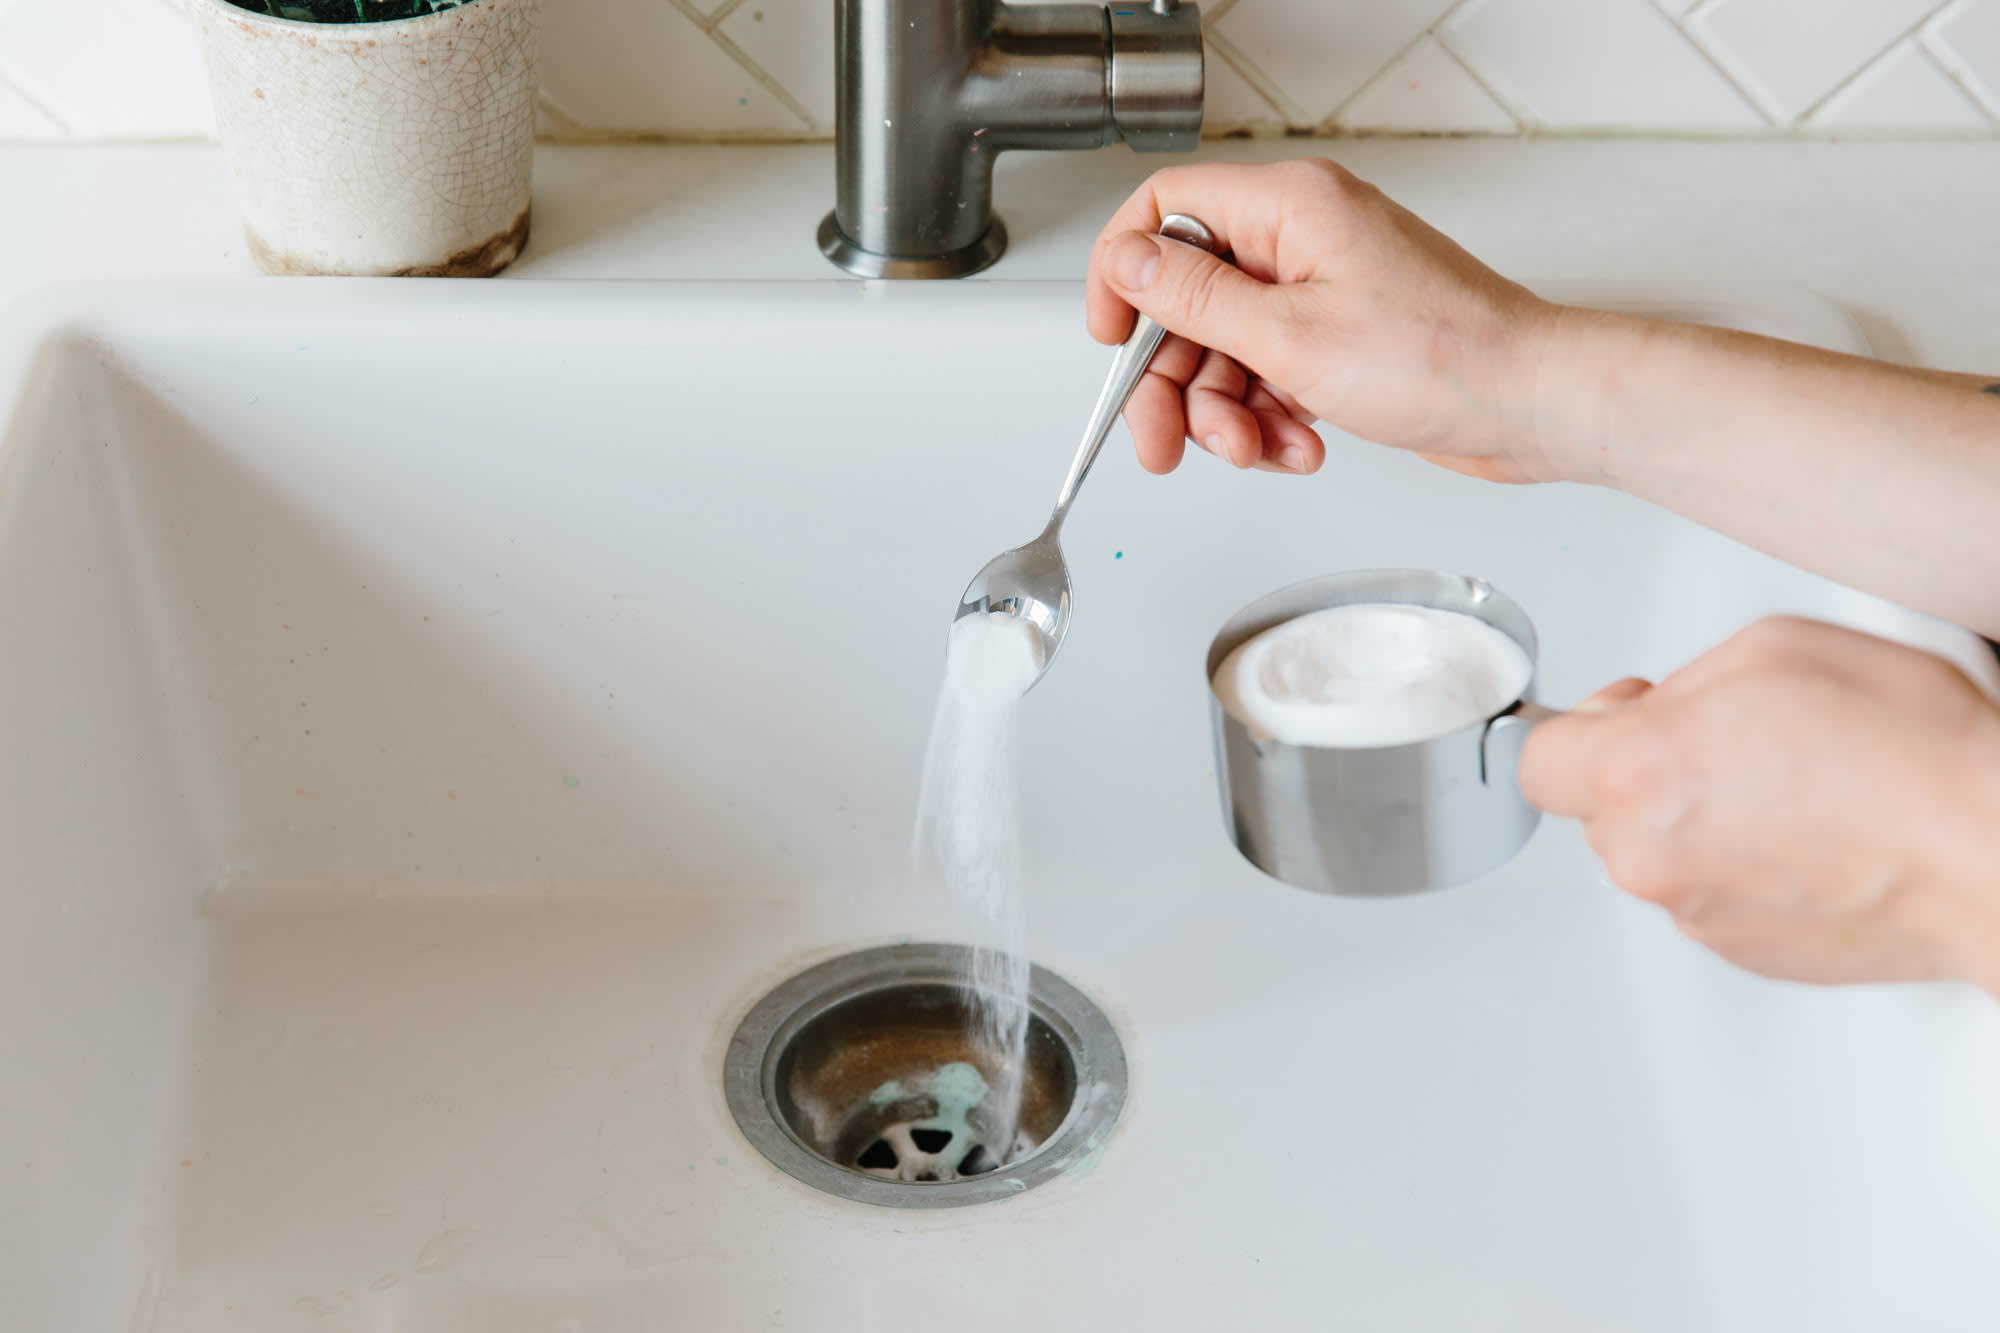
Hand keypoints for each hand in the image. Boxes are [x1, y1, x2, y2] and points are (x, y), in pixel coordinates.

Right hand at [1084, 159, 1557, 480]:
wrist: (1529, 403)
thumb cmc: (1444, 357)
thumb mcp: (1289, 335)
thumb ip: (1194, 299)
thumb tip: (1128, 264)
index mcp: (1289, 207)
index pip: (1167, 209)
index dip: (1124, 272)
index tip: (1112, 337)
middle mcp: (1303, 236)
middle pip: (1189, 299)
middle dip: (1175, 381)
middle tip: (1167, 443)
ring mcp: (1322, 287)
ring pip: (1227, 349)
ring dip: (1229, 414)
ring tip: (1259, 449)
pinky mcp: (1340, 335)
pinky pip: (1270, 374)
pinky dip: (1273, 419)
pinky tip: (1300, 446)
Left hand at [1521, 617, 1999, 995]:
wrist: (1992, 853)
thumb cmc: (1910, 752)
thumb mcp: (1775, 649)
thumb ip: (1684, 681)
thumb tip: (1658, 705)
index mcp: (1640, 773)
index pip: (1537, 761)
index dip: (1581, 728)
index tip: (1622, 715)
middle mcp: (1652, 855)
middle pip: (1602, 807)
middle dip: (1649, 769)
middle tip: (1734, 740)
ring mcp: (1698, 912)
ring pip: (1660, 852)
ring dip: (1701, 818)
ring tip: (1794, 788)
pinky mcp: (1745, 952)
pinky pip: (1713, 894)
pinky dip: (1745, 865)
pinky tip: (1813, 835)